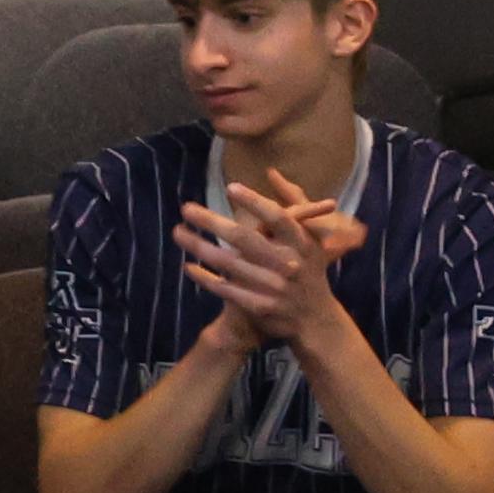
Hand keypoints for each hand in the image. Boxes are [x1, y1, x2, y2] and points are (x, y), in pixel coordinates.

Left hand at [177, 165, 361, 344]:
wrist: (315, 319)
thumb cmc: (308, 269)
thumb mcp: (309, 238)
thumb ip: (293, 206)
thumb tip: (271, 173)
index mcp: (302, 244)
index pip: (279, 218)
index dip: (256, 202)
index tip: (231, 188)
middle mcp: (289, 264)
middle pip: (244, 239)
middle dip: (212, 222)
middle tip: (186, 208)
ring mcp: (274, 287)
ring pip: (228, 263)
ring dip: (199, 246)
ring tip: (178, 232)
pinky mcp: (260, 306)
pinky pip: (225, 289)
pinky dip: (204, 277)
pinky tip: (187, 265)